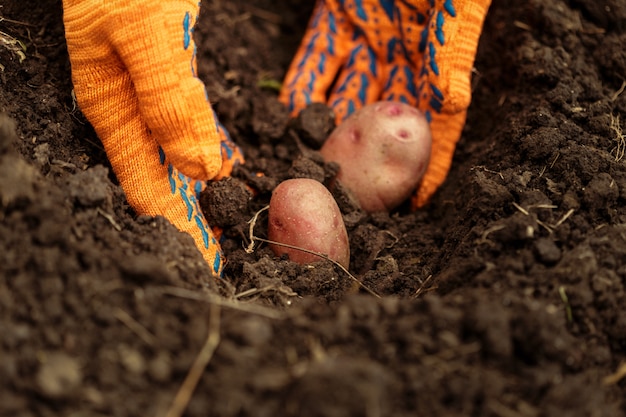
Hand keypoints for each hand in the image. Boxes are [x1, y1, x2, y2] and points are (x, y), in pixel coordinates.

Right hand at [62, 0, 242, 274]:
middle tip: (220, 258)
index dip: (180, 230)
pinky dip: (205, 149)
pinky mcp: (162, 76)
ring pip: (175, 156)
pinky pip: (185, 124)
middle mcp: (127, 110)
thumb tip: (200, 168)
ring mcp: (143, 94)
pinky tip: (221, 164)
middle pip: (162, 181)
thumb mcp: (146, 36)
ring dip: (201, 191)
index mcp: (113, 109)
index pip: (148, 191)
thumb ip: (169, 102)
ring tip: (223, 224)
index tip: (206, 266)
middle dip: (192, 220)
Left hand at [280, 0, 490, 206]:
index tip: (417, 202)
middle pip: (385, 117)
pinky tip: (289, 115)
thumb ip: (451, 46)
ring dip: (330, 130)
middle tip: (351, 197)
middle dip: (370, 158)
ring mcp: (367, 37)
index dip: (428, 161)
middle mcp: (402, 54)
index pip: (435, 120)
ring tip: (312, 166)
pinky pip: (318, 59)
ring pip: (346, 94)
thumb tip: (449, 101)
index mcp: (438, 54)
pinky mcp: (336, 19)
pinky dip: (305, 87)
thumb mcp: (455, 5)